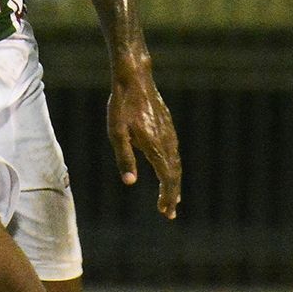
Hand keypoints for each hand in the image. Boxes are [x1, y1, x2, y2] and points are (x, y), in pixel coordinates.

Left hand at [109, 63, 181, 219]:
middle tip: (169, 213)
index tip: (165, 211)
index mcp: (155, 146)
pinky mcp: (168, 127)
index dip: (167, 196)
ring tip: (171, 198)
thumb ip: (124, 157)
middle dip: (172, 195)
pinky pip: (174, 153)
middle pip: (174, 175)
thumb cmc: (121, 106)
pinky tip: (168, 171)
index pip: (167, 179)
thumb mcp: (116, 132)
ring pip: (176, 164)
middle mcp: (167, 142)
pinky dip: (173, 168)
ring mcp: (170, 134)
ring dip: (174, 183)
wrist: (135, 79)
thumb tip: (130, 182)